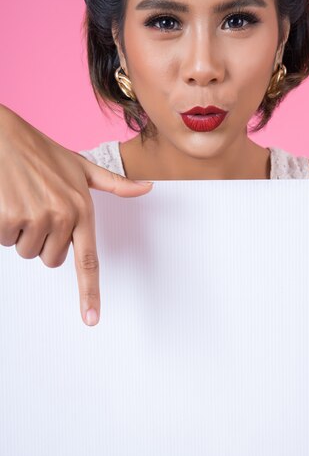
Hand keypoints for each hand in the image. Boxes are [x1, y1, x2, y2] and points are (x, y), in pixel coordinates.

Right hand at [0, 104, 152, 326]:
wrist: (4, 136)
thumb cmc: (41, 151)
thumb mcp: (81, 166)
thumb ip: (114, 184)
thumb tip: (147, 188)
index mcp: (82, 209)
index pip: (88, 261)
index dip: (90, 293)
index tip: (92, 319)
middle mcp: (62, 217)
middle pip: (51, 259)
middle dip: (43, 240)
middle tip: (39, 207)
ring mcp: (35, 218)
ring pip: (27, 251)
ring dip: (21, 232)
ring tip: (23, 200)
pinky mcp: (9, 218)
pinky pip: (5, 241)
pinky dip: (3, 226)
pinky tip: (7, 200)